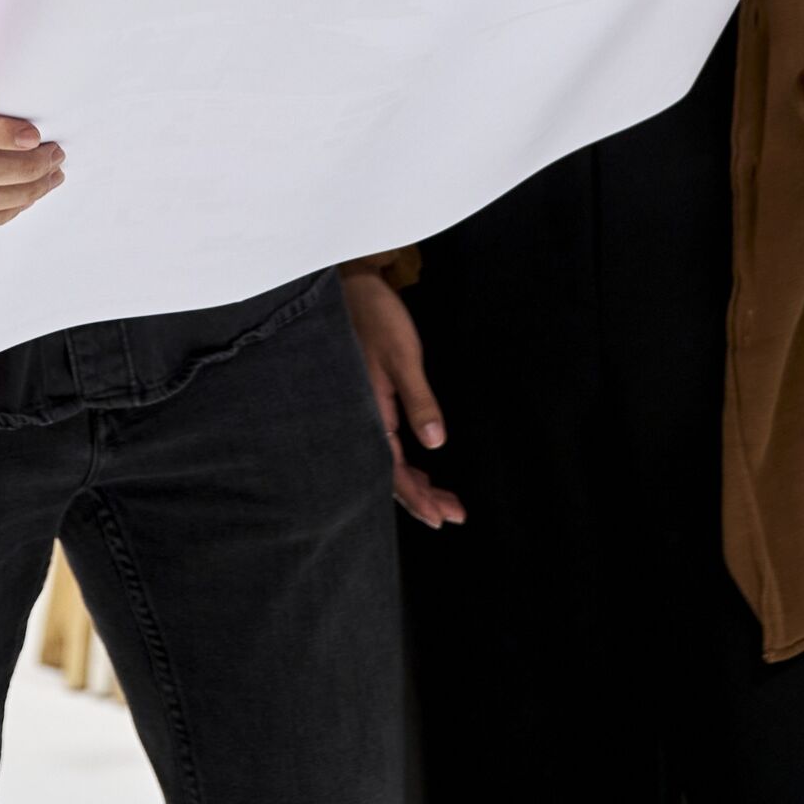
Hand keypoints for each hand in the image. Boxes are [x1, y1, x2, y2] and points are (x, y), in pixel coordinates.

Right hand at [341, 267, 462, 527]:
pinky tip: (421, 465)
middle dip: (422, 497)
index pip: (392, 470)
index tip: (441, 518)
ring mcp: (364, 409)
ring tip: (445, 499)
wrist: (350, 284)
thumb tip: (435, 445)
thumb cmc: (375, 317)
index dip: (416, 497)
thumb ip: (419, 401)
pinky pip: (385, 442)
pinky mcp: (368, 398)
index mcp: (369, 412)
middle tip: (453, 515)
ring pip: (388, 459)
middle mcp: (363, 417)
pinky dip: (406, 461)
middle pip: (390, 472)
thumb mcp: (403, 356)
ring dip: (416, 482)